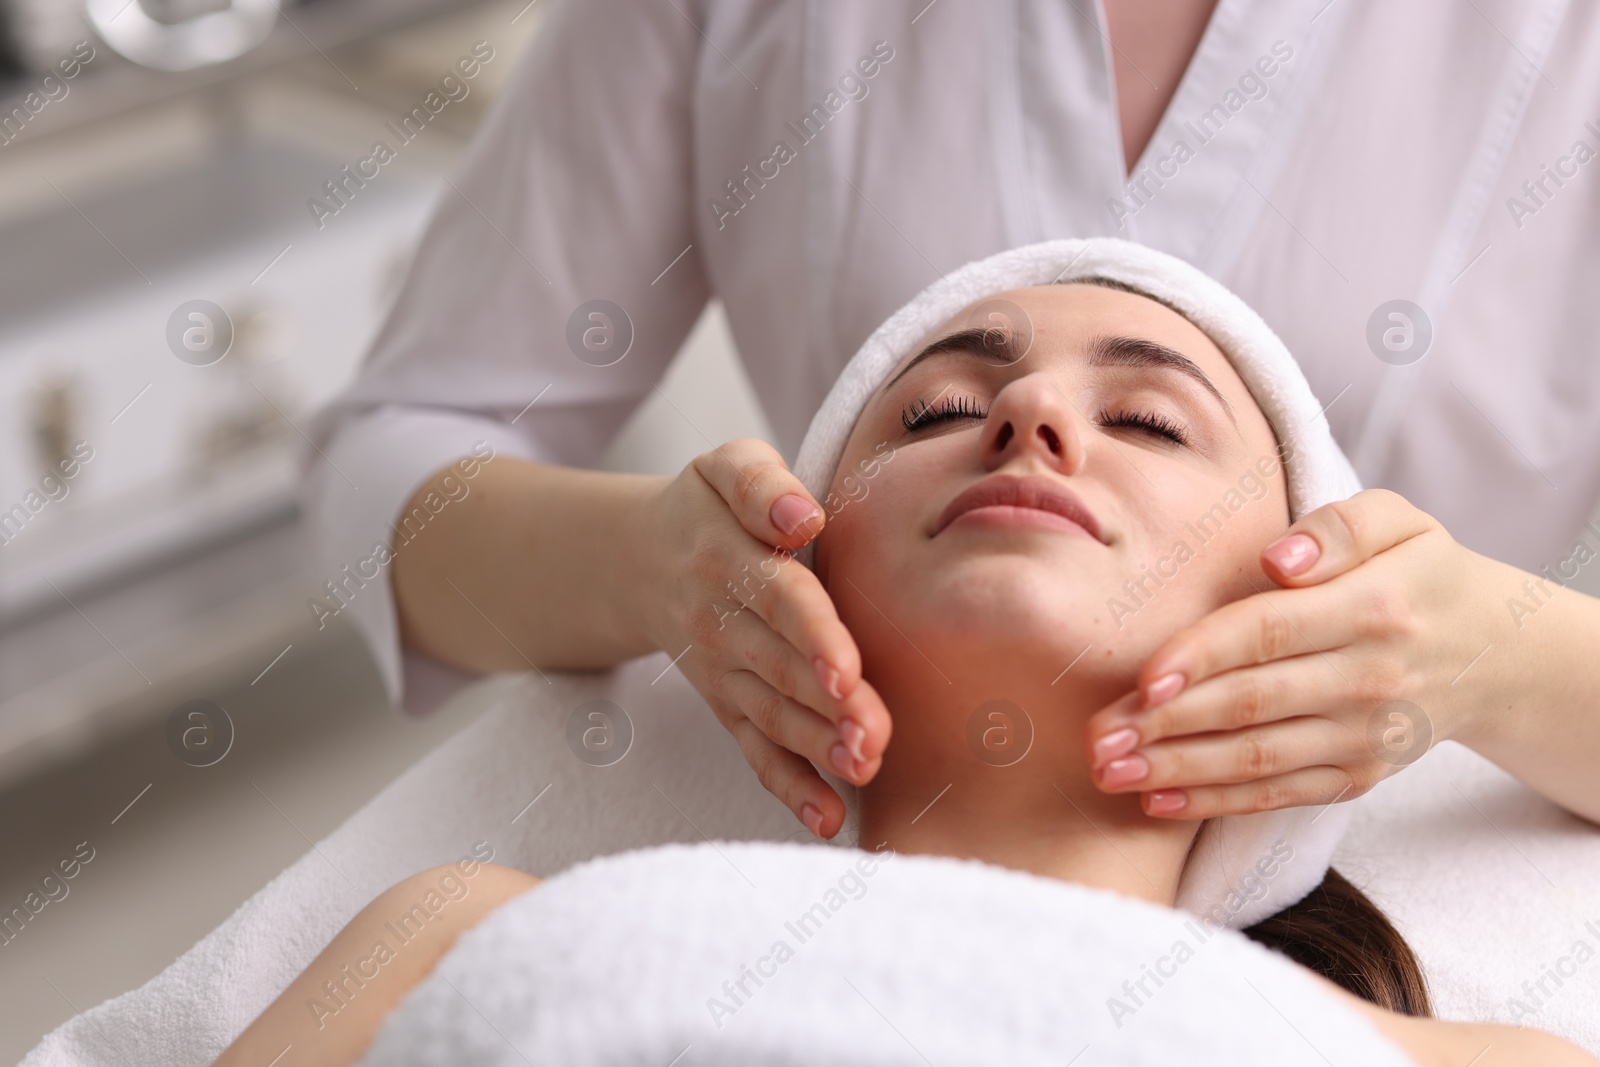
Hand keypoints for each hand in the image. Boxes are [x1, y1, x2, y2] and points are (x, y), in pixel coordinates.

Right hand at [633, 438, 890, 838]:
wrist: (639, 559)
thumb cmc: (707, 506)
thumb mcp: (724, 468)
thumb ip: (762, 484)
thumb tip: (804, 515)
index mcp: (728, 558)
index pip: (780, 598)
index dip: (813, 635)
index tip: (846, 670)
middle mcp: (722, 624)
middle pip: (782, 669)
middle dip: (828, 707)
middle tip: (874, 738)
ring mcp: (723, 673)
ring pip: (773, 717)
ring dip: (817, 750)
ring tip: (863, 770)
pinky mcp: (728, 707)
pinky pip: (756, 751)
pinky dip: (790, 789)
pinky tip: (828, 821)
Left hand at [1084, 489, 1515, 818]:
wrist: (1493, 651)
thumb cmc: (1419, 571)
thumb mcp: (1398, 521)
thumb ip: (1337, 527)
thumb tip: (1277, 558)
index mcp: (1372, 608)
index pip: (1268, 632)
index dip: (1202, 657)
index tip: (1142, 679)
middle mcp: (1369, 679)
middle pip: (1251, 703)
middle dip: (1166, 724)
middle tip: (1095, 739)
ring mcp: (1365, 736)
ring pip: (1258, 757)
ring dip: (1177, 770)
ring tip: (1109, 772)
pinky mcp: (1359, 775)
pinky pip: (1279, 794)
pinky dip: (1217, 802)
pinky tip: (1158, 801)